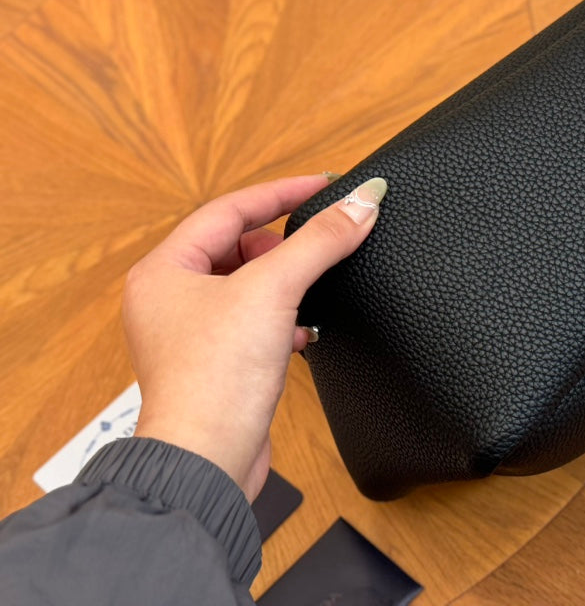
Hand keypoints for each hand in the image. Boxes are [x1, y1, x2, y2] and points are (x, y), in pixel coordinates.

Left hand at [124, 174, 386, 500]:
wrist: (209, 459)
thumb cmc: (214, 380)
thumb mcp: (274, 291)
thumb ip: (321, 241)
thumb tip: (362, 202)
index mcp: (163, 270)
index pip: (230, 210)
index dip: (282, 192)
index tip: (325, 184)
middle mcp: (169, 299)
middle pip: (238, 245)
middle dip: (284, 242)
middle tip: (322, 236)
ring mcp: (191, 334)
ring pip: (248, 285)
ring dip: (285, 282)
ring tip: (312, 283)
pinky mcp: (216, 364)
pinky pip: (255, 322)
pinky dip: (283, 317)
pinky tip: (304, 331)